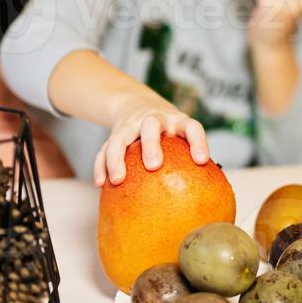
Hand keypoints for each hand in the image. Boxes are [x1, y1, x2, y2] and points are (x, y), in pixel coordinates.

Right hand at [94, 97, 210, 187]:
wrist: (137, 103)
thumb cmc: (168, 132)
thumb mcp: (181, 136)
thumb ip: (188, 160)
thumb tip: (200, 199)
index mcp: (177, 121)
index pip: (192, 128)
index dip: (198, 142)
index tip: (200, 161)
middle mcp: (154, 119)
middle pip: (151, 126)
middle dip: (151, 145)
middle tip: (154, 166)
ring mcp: (132, 124)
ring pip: (121, 137)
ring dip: (117, 158)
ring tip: (118, 180)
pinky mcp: (114, 132)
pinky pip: (104, 147)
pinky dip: (101, 165)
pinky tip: (101, 184)